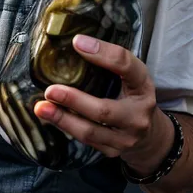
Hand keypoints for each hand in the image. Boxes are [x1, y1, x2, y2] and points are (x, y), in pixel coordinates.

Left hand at [34, 35, 173, 172]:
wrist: (151, 136)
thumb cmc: (132, 94)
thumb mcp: (130, 74)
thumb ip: (110, 61)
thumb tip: (75, 41)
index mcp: (142, 86)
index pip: (126, 65)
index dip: (102, 53)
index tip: (76, 42)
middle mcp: (137, 115)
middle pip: (104, 111)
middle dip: (74, 101)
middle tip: (50, 90)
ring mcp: (126, 138)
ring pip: (91, 132)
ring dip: (63, 119)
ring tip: (41, 108)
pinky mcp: (113, 151)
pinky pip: (86, 142)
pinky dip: (66, 128)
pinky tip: (51, 117)